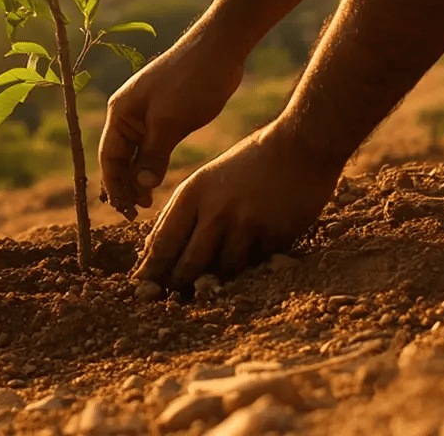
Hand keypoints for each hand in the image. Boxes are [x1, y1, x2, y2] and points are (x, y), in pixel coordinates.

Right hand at [99, 32, 244, 219]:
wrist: (219, 50)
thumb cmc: (190, 80)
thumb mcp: (170, 121)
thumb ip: (154, 155)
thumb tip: (142, 187)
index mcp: (121, 112)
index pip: (109, 157)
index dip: (114, 186)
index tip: (127, 210)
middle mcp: (129, 114)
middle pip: (119, 158)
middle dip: (124, 186)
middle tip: (136, 213)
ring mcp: (148, 115)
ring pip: (137, 154)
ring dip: (139, 179)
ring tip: (147, 204)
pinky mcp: (167, 116)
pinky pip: (154, 147)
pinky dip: (153, 165)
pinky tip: (159, 182)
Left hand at [131, 121, 339, 286]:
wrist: (300, 146)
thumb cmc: (249, 162)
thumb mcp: (207, 178)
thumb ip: (182, 211)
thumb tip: (153, 247)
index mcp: (194, 193)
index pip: (163, 243)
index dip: (152, 270)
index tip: (143, 286)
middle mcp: (216, 211)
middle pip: (188, 264)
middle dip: (178, 284)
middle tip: (172, 298)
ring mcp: (246, 226)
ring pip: (223, 270)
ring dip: (218, 278)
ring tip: (213, 281)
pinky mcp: (273, 236)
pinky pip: (255, 264)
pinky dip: (250, 265)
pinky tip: (253, 257)